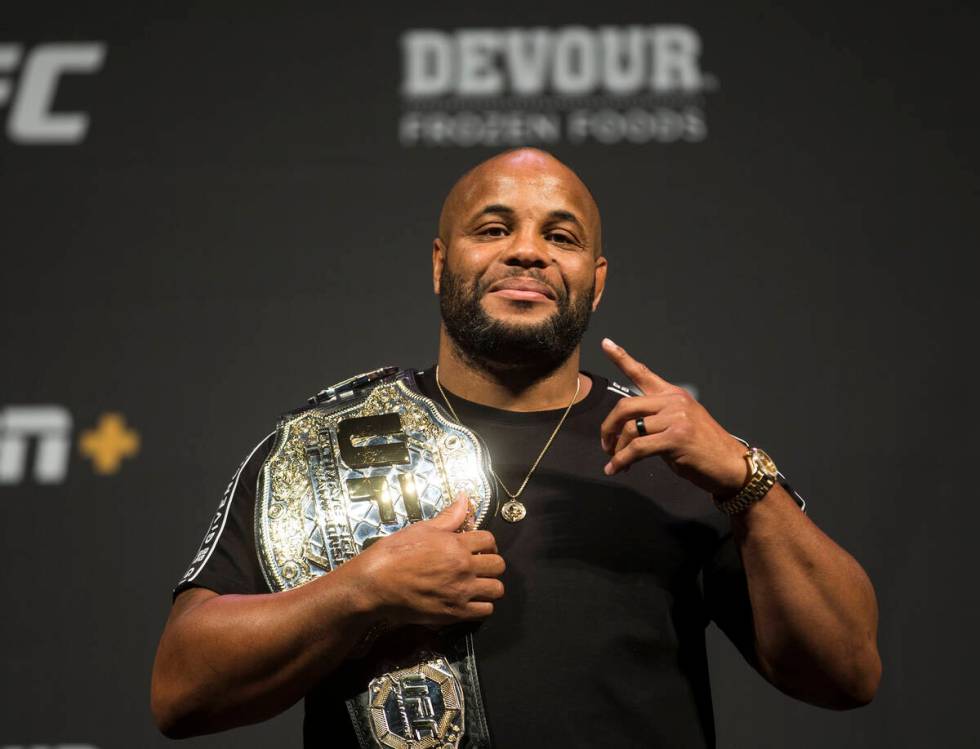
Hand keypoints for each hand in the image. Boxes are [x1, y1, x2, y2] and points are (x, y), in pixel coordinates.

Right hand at [355, 494, 505, 627]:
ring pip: (496, 589)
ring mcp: (460, 592)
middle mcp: (463, 568)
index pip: (490, 540)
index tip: (479, 547)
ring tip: (477, 584)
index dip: (486, 542)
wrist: (374, 584)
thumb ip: (449, 517)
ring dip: (489, 585)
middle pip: (498, 565)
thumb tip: (465, 498)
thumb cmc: (393, 554)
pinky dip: (481, 606)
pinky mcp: (454, 613)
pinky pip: (485, 611)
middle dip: (491, 563)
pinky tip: (470, 600)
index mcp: (456, 545)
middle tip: (479, 565)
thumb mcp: (421, 529)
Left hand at [599, 338, 748, 496]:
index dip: (621, 357)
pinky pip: (637, 448)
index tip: (605, 343)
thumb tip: (626, 431)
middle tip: (605, 444)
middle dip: (608, 427)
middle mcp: (674, 401)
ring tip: (615, 460)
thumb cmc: (704, 448)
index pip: (642, 372)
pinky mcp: (676, 438)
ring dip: (617, 449)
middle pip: (626, 406)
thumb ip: (656, 420)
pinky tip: (616, 468)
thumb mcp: (680, 424)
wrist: (731, 465)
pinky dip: (621, 460)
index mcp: (673, 395)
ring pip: (629, 429)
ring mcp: (676, 418)